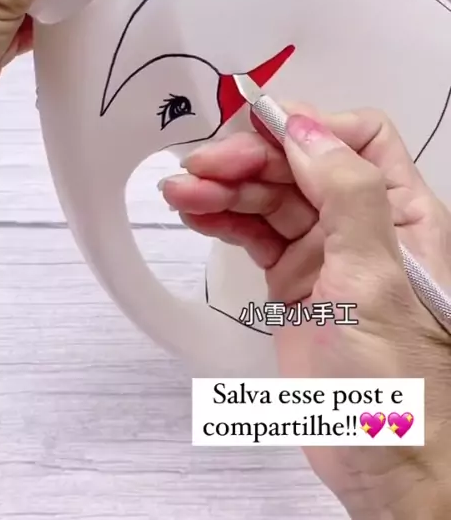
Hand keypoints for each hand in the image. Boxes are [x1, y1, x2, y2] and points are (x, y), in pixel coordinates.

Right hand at [160, 106, 450, 517]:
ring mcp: (326, 250)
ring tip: (184, 191)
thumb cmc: (399, 384)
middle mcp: (364, 223)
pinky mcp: (294, 278)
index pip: (355, 136)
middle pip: (300, 162)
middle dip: (250, 158)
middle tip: (204, 167)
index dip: (307, 125)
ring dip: (225, 187)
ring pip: (270, 196)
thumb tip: (305, 129)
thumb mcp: (374, 276)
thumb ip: (346, 192)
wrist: (381, 459)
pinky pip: (254, 231)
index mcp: (401, 210)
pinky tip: (196, 211)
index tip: (260, 132)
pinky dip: (223, 217)